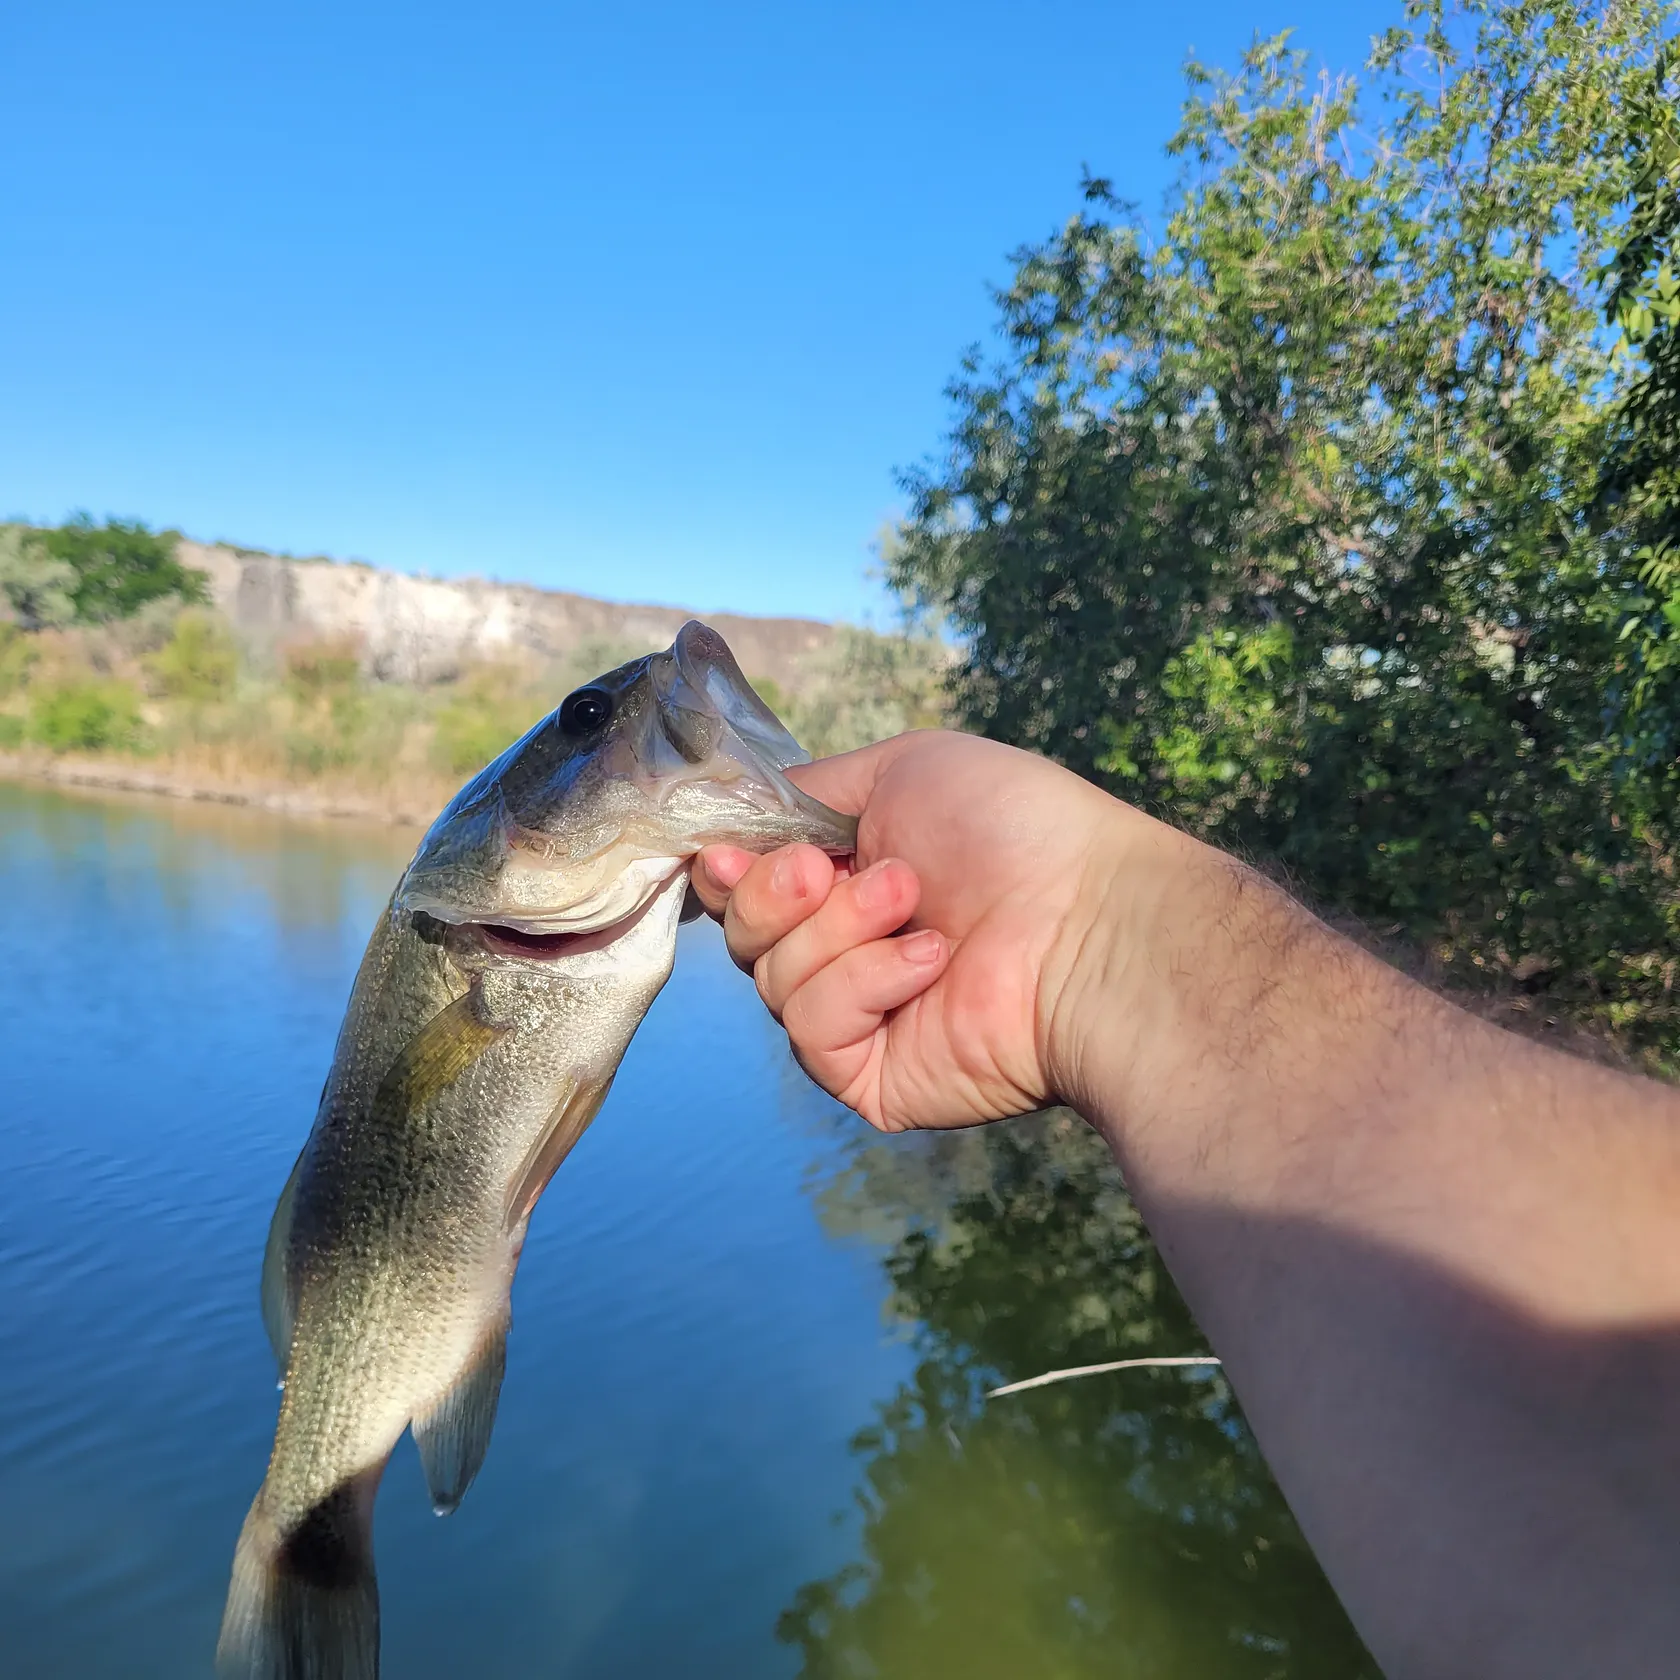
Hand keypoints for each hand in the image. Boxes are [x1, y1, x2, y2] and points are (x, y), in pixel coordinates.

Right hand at [689, 730, 1135, 1131]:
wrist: (1092, 915)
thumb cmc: (1016, 829)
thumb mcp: (903, 768)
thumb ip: (808, 790)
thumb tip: (738, 819)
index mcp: (852, 878)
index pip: (748, 887)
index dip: (730, 871)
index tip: (729, 854)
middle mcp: (851, 949)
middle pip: (744, 936)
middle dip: (777, 894)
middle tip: (833, 871)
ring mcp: (864, 1015)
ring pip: (771, 980)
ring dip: (838, 929)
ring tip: (917, 904)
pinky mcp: (873, 1076)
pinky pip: (812, 1033)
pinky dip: (863, 985)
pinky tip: (931, 962)